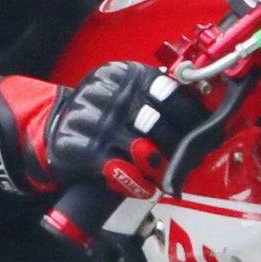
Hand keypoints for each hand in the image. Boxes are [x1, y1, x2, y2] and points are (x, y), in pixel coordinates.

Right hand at [26, 61, 210, 197]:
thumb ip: (163, 103)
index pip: (172, 94)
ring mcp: (96, 121)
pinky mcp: (82, 149)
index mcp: (129, 76)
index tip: (209, 133)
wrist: (52, 128)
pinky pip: (121, 169)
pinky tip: (145, 185)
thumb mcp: (131, 96)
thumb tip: (208, 124)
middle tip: (191, 160)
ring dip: (162, 167)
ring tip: (170, 175)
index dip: (195, 118)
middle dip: (181, 147)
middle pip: (160, 123)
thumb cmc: (105, 115)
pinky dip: (138, 182)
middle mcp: (112, 95)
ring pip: (144, 149)